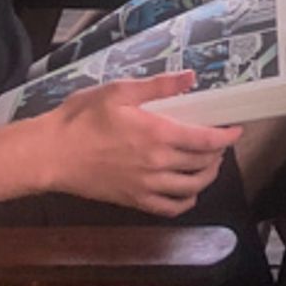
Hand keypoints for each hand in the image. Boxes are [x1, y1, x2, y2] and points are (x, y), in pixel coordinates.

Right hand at [38, 74, 241, 215]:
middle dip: (218, 154)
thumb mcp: (120, 91)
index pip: (206, 140)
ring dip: (207, 177)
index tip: (236, 130)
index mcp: (158, 135)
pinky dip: (185, 201)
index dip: (227, 136)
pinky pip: (169, 208)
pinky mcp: (133, 201)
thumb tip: (191, 77)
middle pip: (203, 165)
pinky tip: (186, 191)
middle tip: (219, 143)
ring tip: (207, 165)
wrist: (50, 154)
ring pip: (191, 188)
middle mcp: (157, 164)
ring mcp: (146, 186)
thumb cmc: (81, 119)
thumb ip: (159, 86)